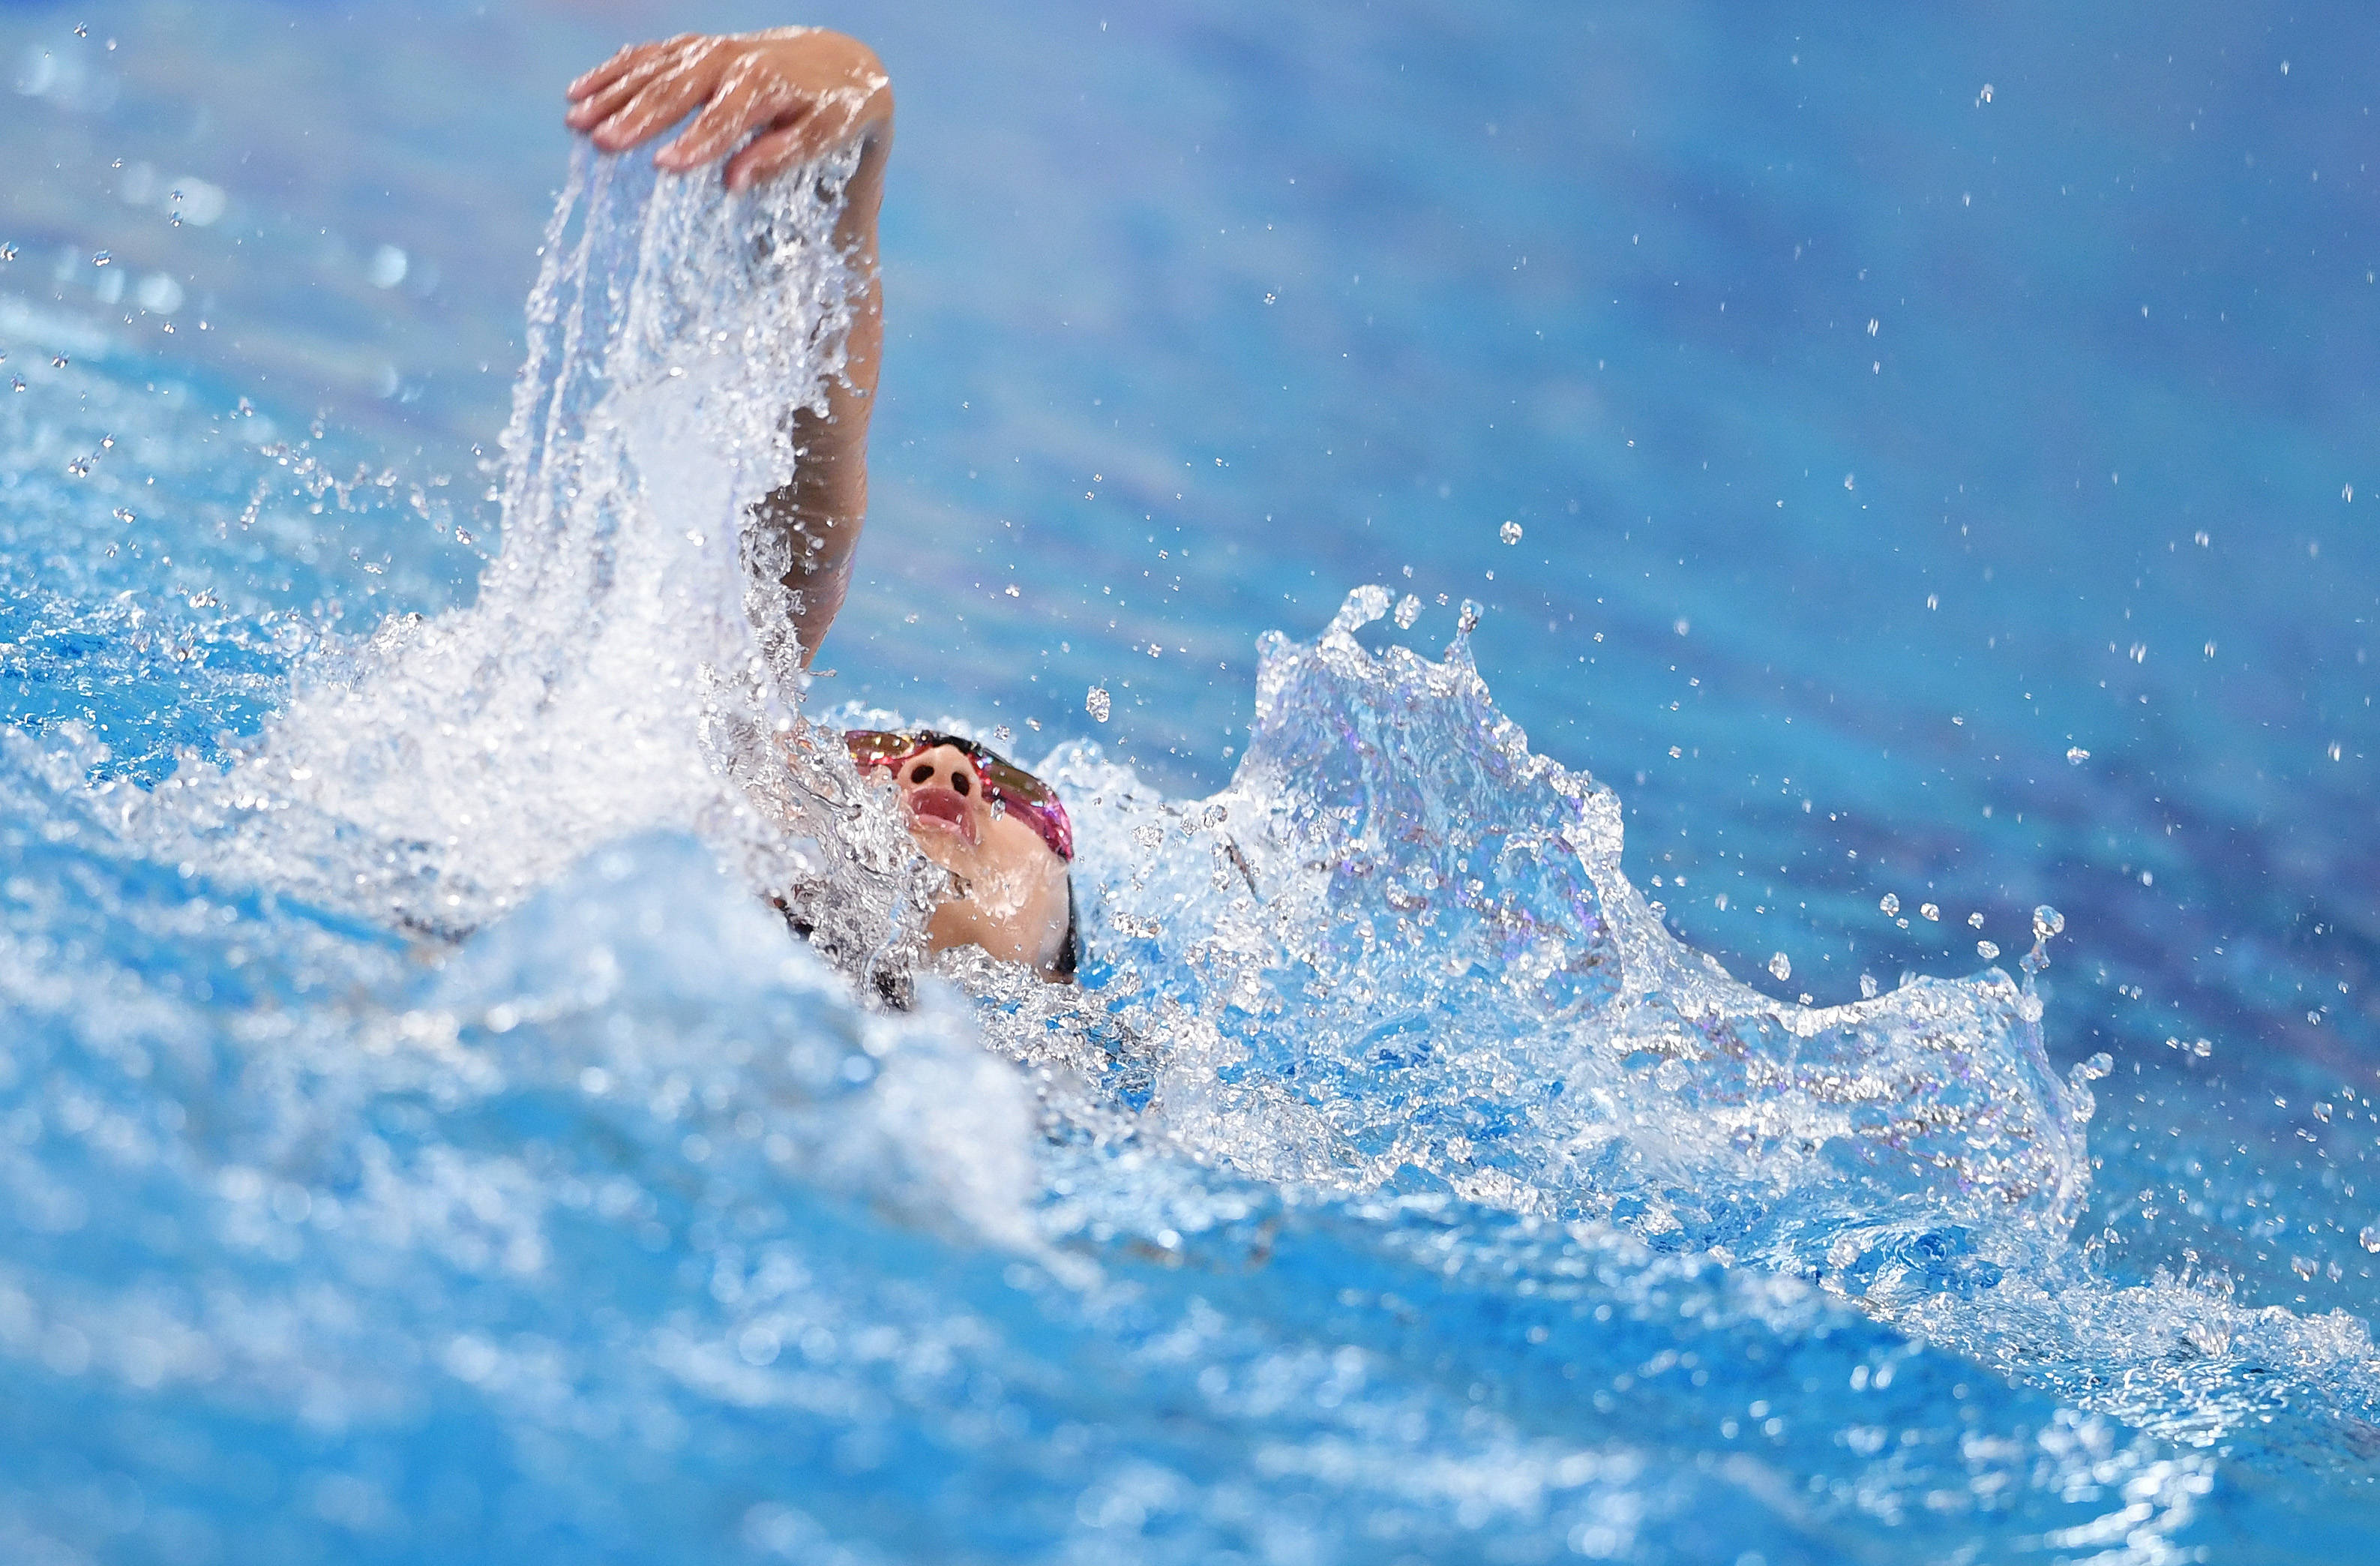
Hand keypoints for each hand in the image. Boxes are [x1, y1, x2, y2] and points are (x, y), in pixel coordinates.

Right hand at [564, 28, 892, 191]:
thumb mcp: (820, 137)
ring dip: (611, 92)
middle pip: (675, 88)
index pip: (723, 118)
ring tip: (575, 120)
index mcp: (764, 84)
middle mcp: (730, 59)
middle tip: (602, 143)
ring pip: (651, 68)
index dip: (694, 142)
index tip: (663, 168)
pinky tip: (580, 92)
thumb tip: (731, 183)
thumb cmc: (828, 111)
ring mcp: (706, 49)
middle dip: (638, 116)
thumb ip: (779, 158)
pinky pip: (645, 57)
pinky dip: (612, 72)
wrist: (835, 61)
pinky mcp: (691, 48)